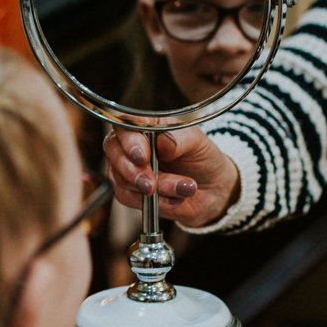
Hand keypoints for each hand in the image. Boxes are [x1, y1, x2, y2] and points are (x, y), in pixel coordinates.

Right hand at [104, 126, 239, 228]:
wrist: (212, 188)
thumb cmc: (202, 158)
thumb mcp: (198, 142)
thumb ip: (178, 139)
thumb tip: (161, 142)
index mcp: (145, 125)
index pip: (125, 124)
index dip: (130, 140)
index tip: (143, 155)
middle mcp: (131, 145)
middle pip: (114, 151)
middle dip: (134, 170)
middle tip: (153, 182)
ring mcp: (128, 169)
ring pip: (123, 179)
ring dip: (156, 188)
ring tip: (183, 188)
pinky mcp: (130, 192)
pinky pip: (130, 198)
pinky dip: (156, 201)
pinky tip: (175, 199)